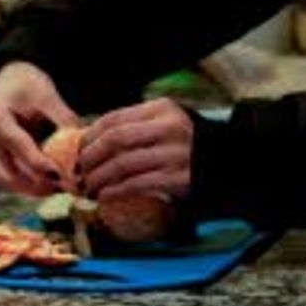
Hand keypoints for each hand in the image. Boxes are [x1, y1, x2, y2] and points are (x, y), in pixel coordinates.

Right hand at [0, 61, 76, 194]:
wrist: (10, 80)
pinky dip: (30, 185)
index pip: (18, 146)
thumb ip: (64, 121)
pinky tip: (51, 184)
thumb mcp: (48, 96)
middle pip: (8, 175)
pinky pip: (10, 179)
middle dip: (37, 186)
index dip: (41, 164)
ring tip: (62, 188)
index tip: (64, 176)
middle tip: (66, 187)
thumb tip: (84, 150)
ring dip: (34, 190)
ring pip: (8, 182)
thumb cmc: (29, 84)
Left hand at [73, 98, 195, 209]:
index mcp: (163, 109)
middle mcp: (170, 128)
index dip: (90, 136)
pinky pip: (136, 184)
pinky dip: (115, 191)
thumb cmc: (187, 146)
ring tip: (89, 188)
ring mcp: (176, 154)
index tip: (78, 152)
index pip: (115, 119)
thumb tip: (90, 141)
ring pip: (122, 164)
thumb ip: (137, 126)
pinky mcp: (179, 179)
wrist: (227, 166)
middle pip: (115, 140)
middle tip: (79, 172)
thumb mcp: (166, 124)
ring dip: (99, 178)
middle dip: (90, 158)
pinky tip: (105, 196)